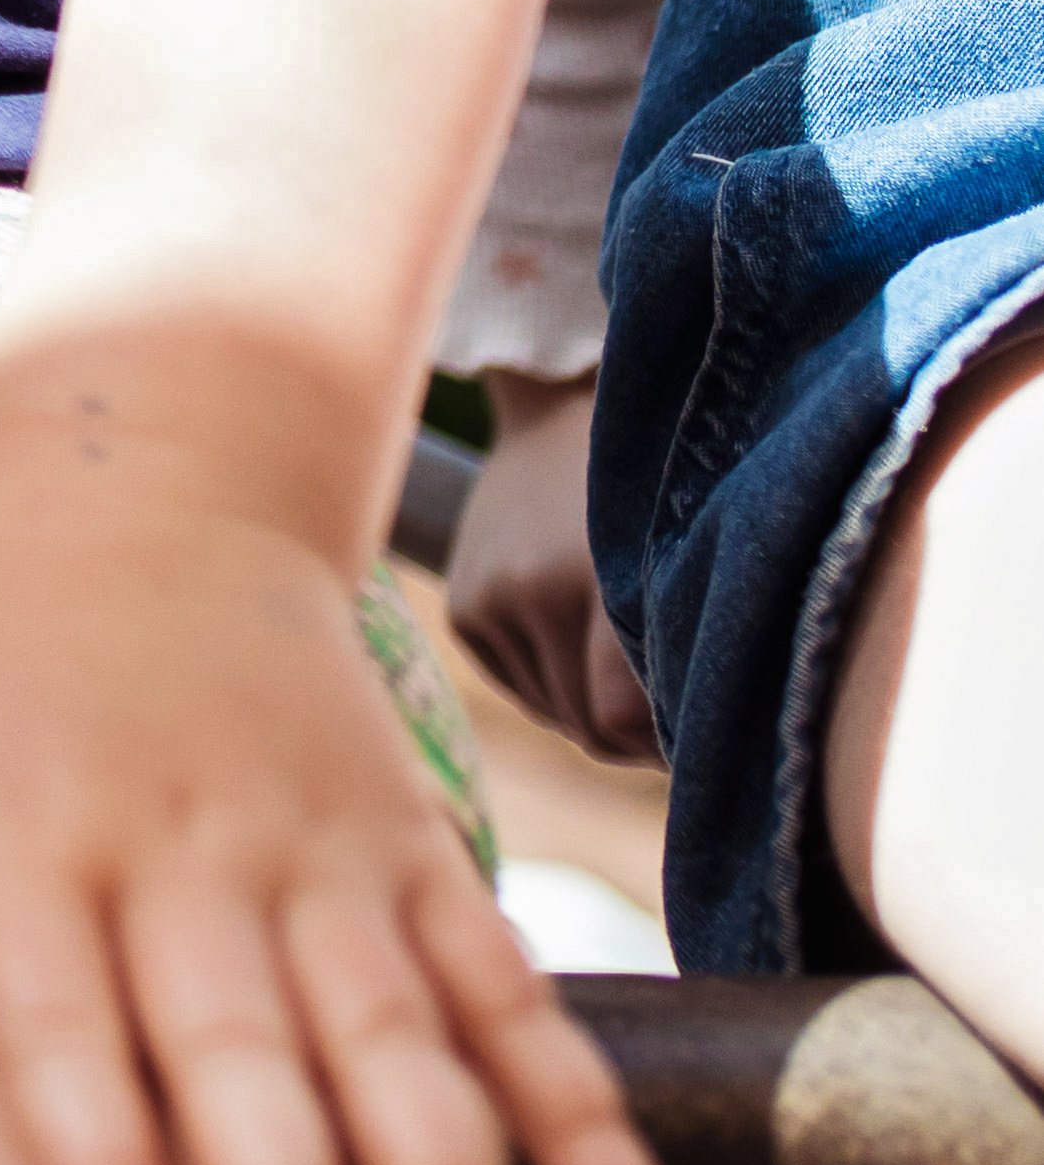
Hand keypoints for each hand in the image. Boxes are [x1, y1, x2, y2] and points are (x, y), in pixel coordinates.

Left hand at [0, 444, 656, 1164]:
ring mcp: (314, 866)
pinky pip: (507, 1004)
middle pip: (247, 1066)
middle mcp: (178, 865)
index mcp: (22, 844)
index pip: (58, 1032)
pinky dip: (569, 1117)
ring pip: (399, 1048)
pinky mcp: (414, 861)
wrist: (146, 470)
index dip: (94, 1144)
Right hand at [446, 379, 653, 765]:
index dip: (665, 742)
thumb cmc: (655, 494)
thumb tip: (679, 754)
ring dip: (595, 707)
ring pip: (557, 715)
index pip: (621, 721)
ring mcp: (489, 600)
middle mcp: (527, 593)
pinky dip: (557, 684)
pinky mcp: (465, 611)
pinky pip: (524, 690)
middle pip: (588, 727)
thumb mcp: (682, 560)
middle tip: (671, 703)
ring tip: (626, 662)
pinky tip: (580, 641)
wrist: (562, 410)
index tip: (698, 729)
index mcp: (592, 578)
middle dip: (635, 732)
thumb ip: (681, 652)